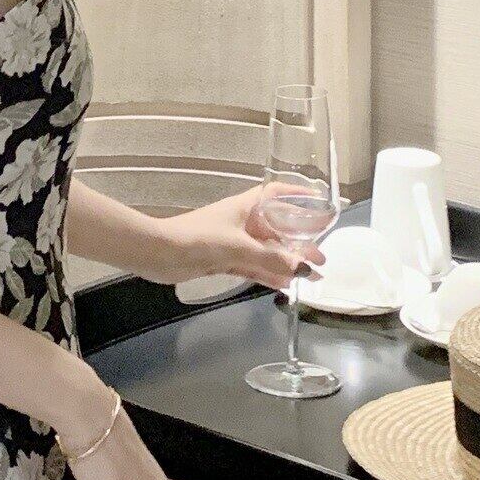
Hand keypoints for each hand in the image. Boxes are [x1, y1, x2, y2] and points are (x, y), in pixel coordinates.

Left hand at [151, 186, 326, 290]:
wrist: (158, 253)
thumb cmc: (197, 238)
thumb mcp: (238, 247)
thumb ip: (271, 259)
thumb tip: (303, 268)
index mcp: (246, 207)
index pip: (277, 194)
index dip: (298, 196)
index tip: (320, 203)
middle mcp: (242, 222)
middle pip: (277, 229)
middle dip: (299, 243)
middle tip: (320, 259)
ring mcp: (233, 242)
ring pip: (267, 252)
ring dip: (287, 263)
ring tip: (311, 276)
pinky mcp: (224, 261)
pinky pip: (254, 267)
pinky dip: (269, 275)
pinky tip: (286, 284)